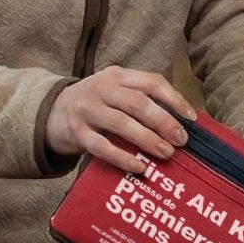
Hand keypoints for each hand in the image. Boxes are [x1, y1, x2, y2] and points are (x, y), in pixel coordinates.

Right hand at [46, 67, 195, 172]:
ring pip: (121, 124)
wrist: (52, 112)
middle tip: (181, 140)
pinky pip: (103, 147)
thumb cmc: (96, 104)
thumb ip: (141, 99)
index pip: (151, 82)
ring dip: (147, 140)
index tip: (191, 118)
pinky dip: (123, 158)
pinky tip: (140, 167)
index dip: (174, 99)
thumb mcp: (115, 92)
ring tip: (166, 153)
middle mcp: (102, 88)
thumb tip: (181, 123)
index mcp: (117, 75)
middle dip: (163, 122)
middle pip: (138, 103)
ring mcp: (87, 110)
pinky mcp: (76, 133)